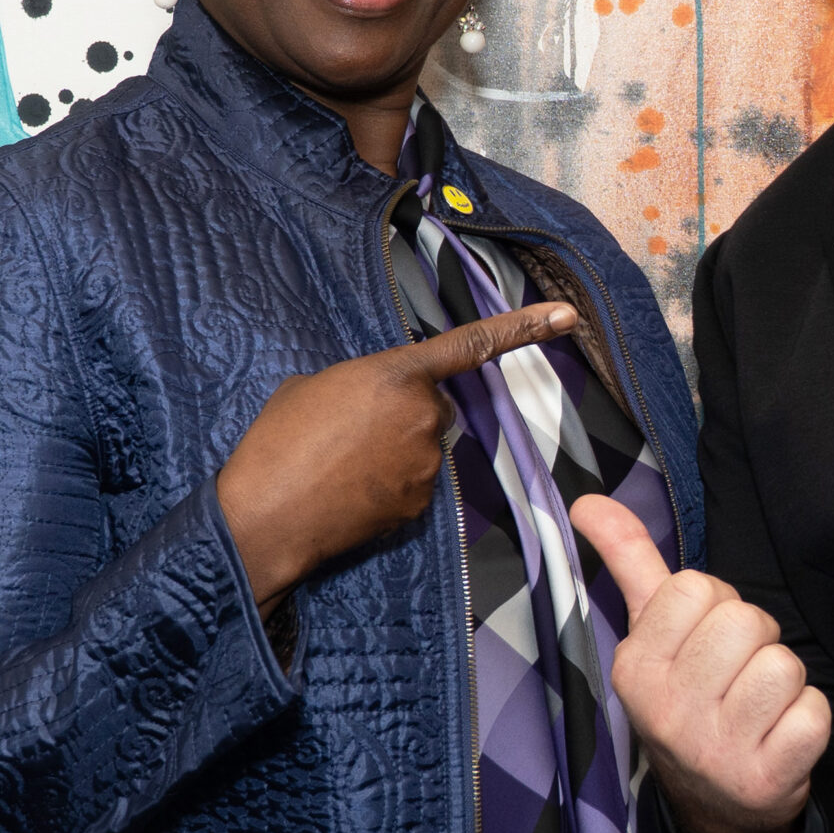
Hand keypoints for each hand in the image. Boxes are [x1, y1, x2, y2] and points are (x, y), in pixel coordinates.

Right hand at [216, 305, 576, 608]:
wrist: (265, 517)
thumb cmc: (277, 444)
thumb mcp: (311, 389)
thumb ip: (358, 385)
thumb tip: (369, 403)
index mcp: (398, 374)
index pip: (472, 343)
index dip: (524, 327)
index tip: (568, 316)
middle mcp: (425, 415)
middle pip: (433, 406)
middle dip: (402, 414)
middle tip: (348, 430)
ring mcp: (428, 463)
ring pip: (422, 447)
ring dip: (392, 451)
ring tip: (337, 463)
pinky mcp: (422, 503)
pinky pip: (413, 484)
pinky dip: (388, 486)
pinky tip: (349, 491)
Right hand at [570, 495, 829, 832]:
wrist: (716, 809)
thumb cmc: (689, 699)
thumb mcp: (651, 635)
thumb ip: (629, 562)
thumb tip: (587, 499)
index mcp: (634, 667)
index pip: (698, 587)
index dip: (716, 606)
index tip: (705, 642)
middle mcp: (665, 711)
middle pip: (746, 621)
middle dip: (756, 642)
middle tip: (736, 678)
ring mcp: (714, 751)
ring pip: (783, 664)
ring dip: (784, 682)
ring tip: (758, 708)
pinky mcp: (766, 780)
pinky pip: (814, 712)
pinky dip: (809, 720)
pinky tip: (779, 738)